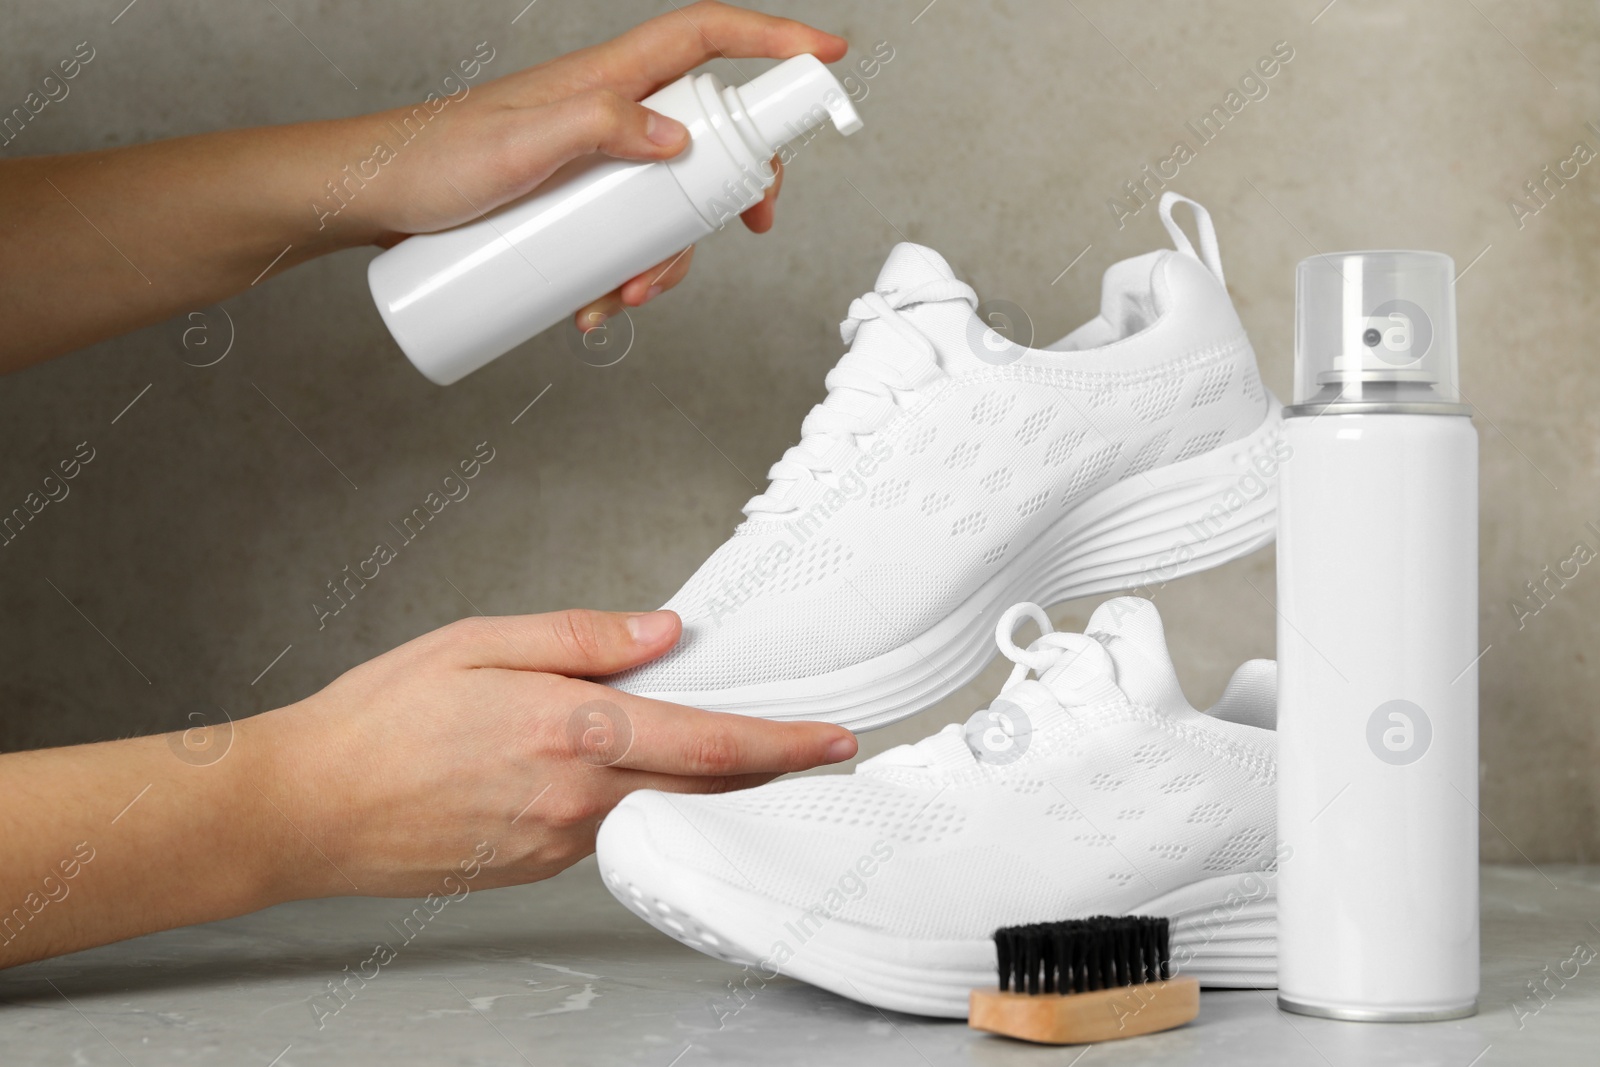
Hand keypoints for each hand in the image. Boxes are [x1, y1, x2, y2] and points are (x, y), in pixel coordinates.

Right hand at [254, 608, 856, 897]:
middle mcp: (578, 799)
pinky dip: (616, 791)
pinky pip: (601, 823)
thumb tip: (664, 635)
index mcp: (574, 733)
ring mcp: (559, 843)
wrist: (306, 809)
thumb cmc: (380, 719)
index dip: (783, 744)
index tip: (834, 740)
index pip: (710, 745)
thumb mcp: (480, 643)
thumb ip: (583, 639)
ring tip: (662, 729)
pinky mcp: (536, 867)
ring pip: (648, 801)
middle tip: (811, 744)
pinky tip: (576, 762)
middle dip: (765, 765)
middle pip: (701, 785)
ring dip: (676, 771)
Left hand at [349, 1, 841, 330]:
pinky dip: (627, 273)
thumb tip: (681, 136)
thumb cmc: (432, 160)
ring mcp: (595, 160)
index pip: (707, 37)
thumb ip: (599, 123)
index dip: (772, 38)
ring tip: (624, 297)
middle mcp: (610, 112)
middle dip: (739, 181)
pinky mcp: (574, 202)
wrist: (372, 200)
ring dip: (668, 255)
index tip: (827, 57)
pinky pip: (627, 233)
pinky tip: (596, 307)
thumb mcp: (520, 142)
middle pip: (710, 129)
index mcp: (606, 78)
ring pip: (671, 198)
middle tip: (751, 223)